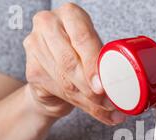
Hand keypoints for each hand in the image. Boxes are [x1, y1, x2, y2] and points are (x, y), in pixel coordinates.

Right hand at [23, 3, 125, 124]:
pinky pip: (59, 91)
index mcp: (70, 14)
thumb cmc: (81, 56)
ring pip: (65, 81)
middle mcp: (48, 25)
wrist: (55, 70)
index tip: (102, 86)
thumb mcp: (95, 52)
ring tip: (106, 108)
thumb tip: (123, 90)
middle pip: (70, 62)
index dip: (93, 64)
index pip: (82, 38)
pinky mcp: (31, 70)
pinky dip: (79, 104)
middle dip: (92, 88)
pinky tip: (92, 108)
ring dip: (89, 100)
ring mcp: (35, 46)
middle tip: (108, 102)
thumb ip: (105, 65)